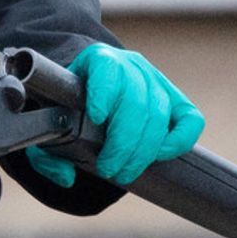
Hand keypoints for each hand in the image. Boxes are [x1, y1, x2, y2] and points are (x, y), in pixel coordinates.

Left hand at [26, 44, 204, 187]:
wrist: (90, 88)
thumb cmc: (68, 108)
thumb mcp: (49, 126)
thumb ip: (46, 154)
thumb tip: (66, 176)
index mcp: (97, 61)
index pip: (107, 70)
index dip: (104, 93)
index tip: (96, 117)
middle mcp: (130, 66)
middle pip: (136, 102)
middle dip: (123, 144)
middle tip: (109, 170)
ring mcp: (156, 81)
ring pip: (159, 115)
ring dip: (143, 151)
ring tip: (125, 172)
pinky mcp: (175, 99)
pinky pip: (190, 119)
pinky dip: (179, 141)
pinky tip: (158, 156)